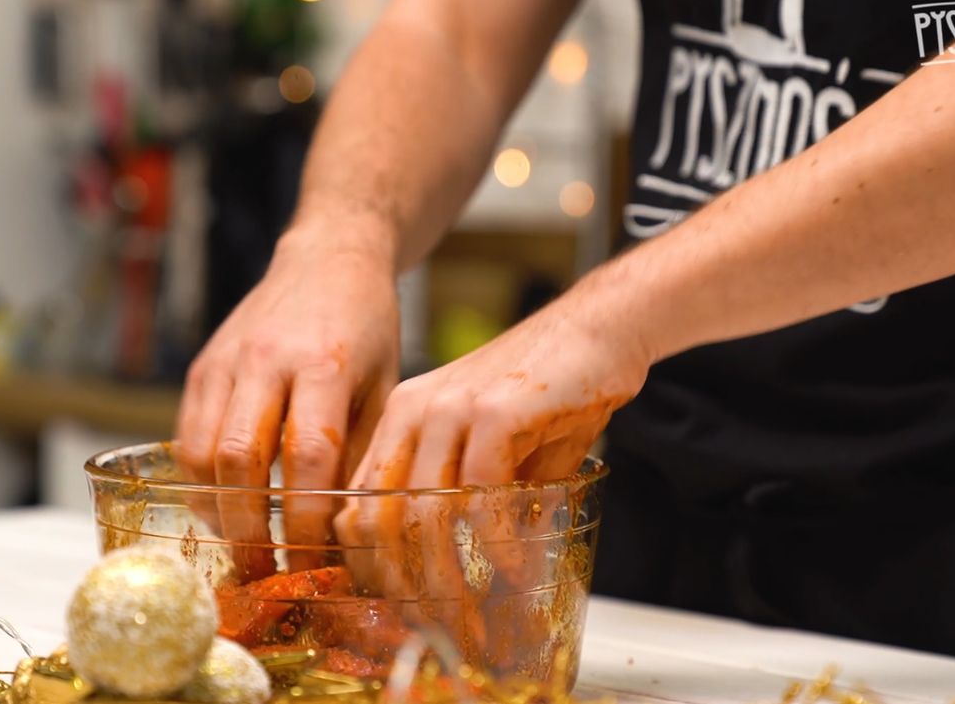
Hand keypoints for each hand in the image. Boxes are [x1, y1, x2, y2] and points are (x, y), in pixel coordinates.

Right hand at [175, 227, 398, 578]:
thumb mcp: (386, 383)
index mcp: (325, 362)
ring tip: (242, 543)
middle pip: (240, 459)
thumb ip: (363, 448)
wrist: (327, 257)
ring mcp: (227, 361)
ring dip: (217, 508)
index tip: (313, 555)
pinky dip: (201, 478)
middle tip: (265, 567)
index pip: (307, 454)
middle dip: (248, 525)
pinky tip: (225, 502)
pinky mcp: (202, 366)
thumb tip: (344, 525)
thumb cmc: (368, 326)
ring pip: (202, 451)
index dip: (305, 515)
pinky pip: (187, 435)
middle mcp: (267, 359)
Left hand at [332, 291, 649, 650]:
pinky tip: (515, 566)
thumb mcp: (488, 448)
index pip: (357, 503)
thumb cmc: (546, 394)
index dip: (369, 564)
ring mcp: (449, 408)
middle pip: (379, 517)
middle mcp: (412, 411)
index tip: (396, 607)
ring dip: (448, 575)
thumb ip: (462, 498)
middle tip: (433, 624)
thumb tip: (452, 572)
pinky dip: (497, 542)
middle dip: (402, 584)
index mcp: (399, 419)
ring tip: (474, 612)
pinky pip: (480, 495)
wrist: (597, 331)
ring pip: (424, 513)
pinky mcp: (494, 411)